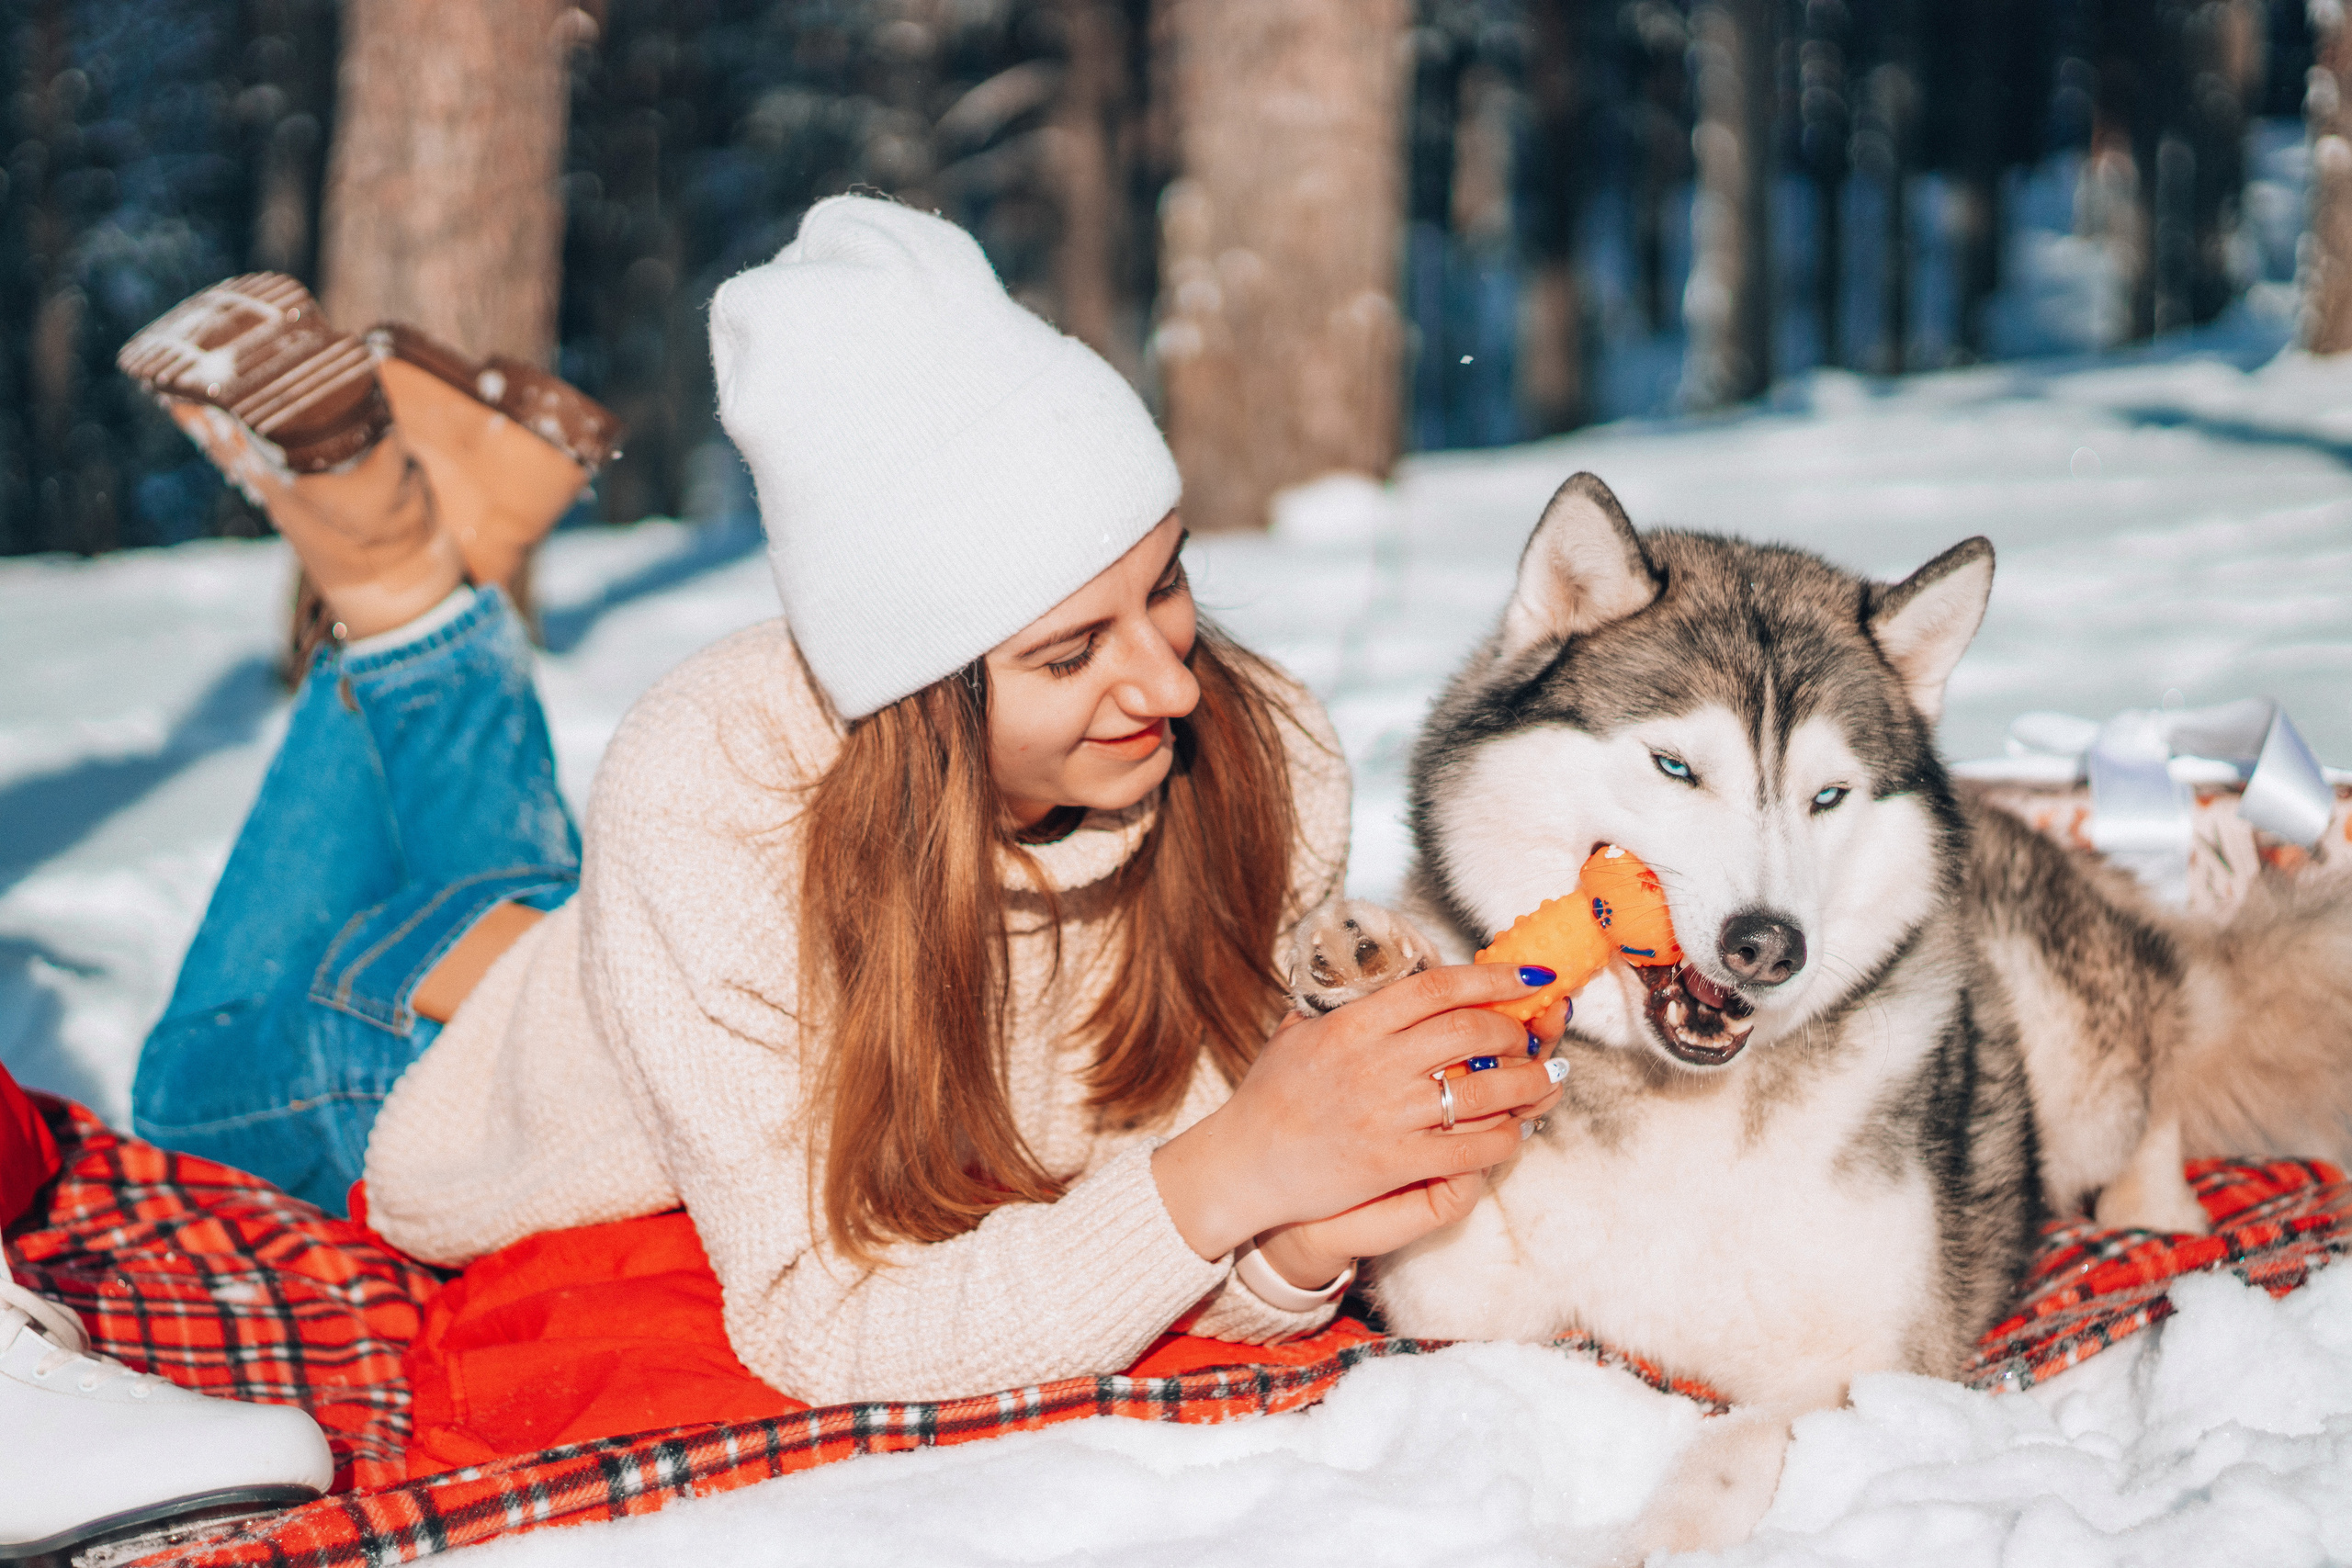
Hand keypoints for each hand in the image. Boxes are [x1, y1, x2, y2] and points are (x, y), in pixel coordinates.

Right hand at [1251, 993, 1572, 1286]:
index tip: (1527, 976)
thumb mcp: (1297, 1032)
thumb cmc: (1268, 1097)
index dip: (1493, 977)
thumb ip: (1340, 1003)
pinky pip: (1470, 1148)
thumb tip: (1376, 972)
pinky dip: (1504, 1137)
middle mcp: (1374, 1063)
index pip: (1438, 987)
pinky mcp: (1393, 1162)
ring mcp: (1387, 1114)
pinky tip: (1516, 1131)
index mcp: (1353, 1024)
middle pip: (1471, 1030)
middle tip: (1531, 1034)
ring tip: (1546, 1077)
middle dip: (1515, 1029)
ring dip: (1527, 1082)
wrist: (1242, 1164)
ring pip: (1482, 1088)